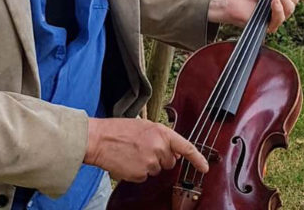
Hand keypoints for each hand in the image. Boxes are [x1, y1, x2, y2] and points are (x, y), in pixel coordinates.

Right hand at [84, 118, 208, 182]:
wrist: (98, 139)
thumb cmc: (117, 130)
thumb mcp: (144, 126)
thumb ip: (160, 138)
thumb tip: (172, 152)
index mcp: (161, 133)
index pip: (186, 147)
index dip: (197, 159)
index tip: (204, 167)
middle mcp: (159, 148)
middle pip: (169, 162)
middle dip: (160, 158)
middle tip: (143, 149)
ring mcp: (150, 162)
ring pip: (156, 170)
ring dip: (147, 164)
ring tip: (131, 153)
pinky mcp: (140, 174)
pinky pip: (144, 177)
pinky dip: (137, 172)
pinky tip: (127, 161)